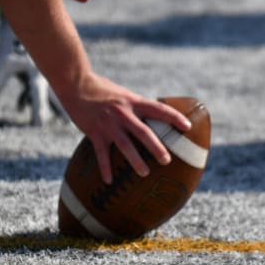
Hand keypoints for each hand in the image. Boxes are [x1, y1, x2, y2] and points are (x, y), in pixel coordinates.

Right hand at [57, 73, 191, 183]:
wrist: (76, 84)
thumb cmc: (100, 89)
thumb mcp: (122, 94)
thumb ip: (134, 106)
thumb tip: (149, 117)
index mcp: (133, 102)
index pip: (158, 109)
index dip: (174, 117)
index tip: (187, 126)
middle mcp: (123, 113)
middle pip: (144, 132)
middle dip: (157, 147)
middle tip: (167, 161)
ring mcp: (108, 123)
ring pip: (125, 145)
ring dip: (135, 160)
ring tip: (145, 172)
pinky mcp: (94, 131)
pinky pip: (101, 153)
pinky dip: (105, 168)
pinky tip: (109, 181)